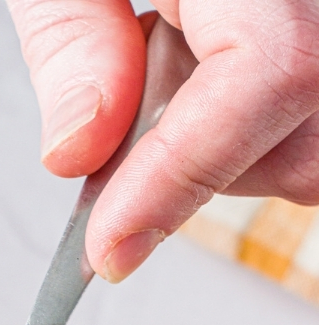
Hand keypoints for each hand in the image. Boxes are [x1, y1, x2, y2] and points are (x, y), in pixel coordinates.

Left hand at [7, 0, 318, 278]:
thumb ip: (71, 35)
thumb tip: (77, 151)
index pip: (274, 73)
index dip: (185, 176)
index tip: (108, 248)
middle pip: (308, 132)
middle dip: (205, 167)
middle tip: (127, 129)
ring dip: (231, 146)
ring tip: (173, 59)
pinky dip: (259, 125)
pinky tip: (210, 65)